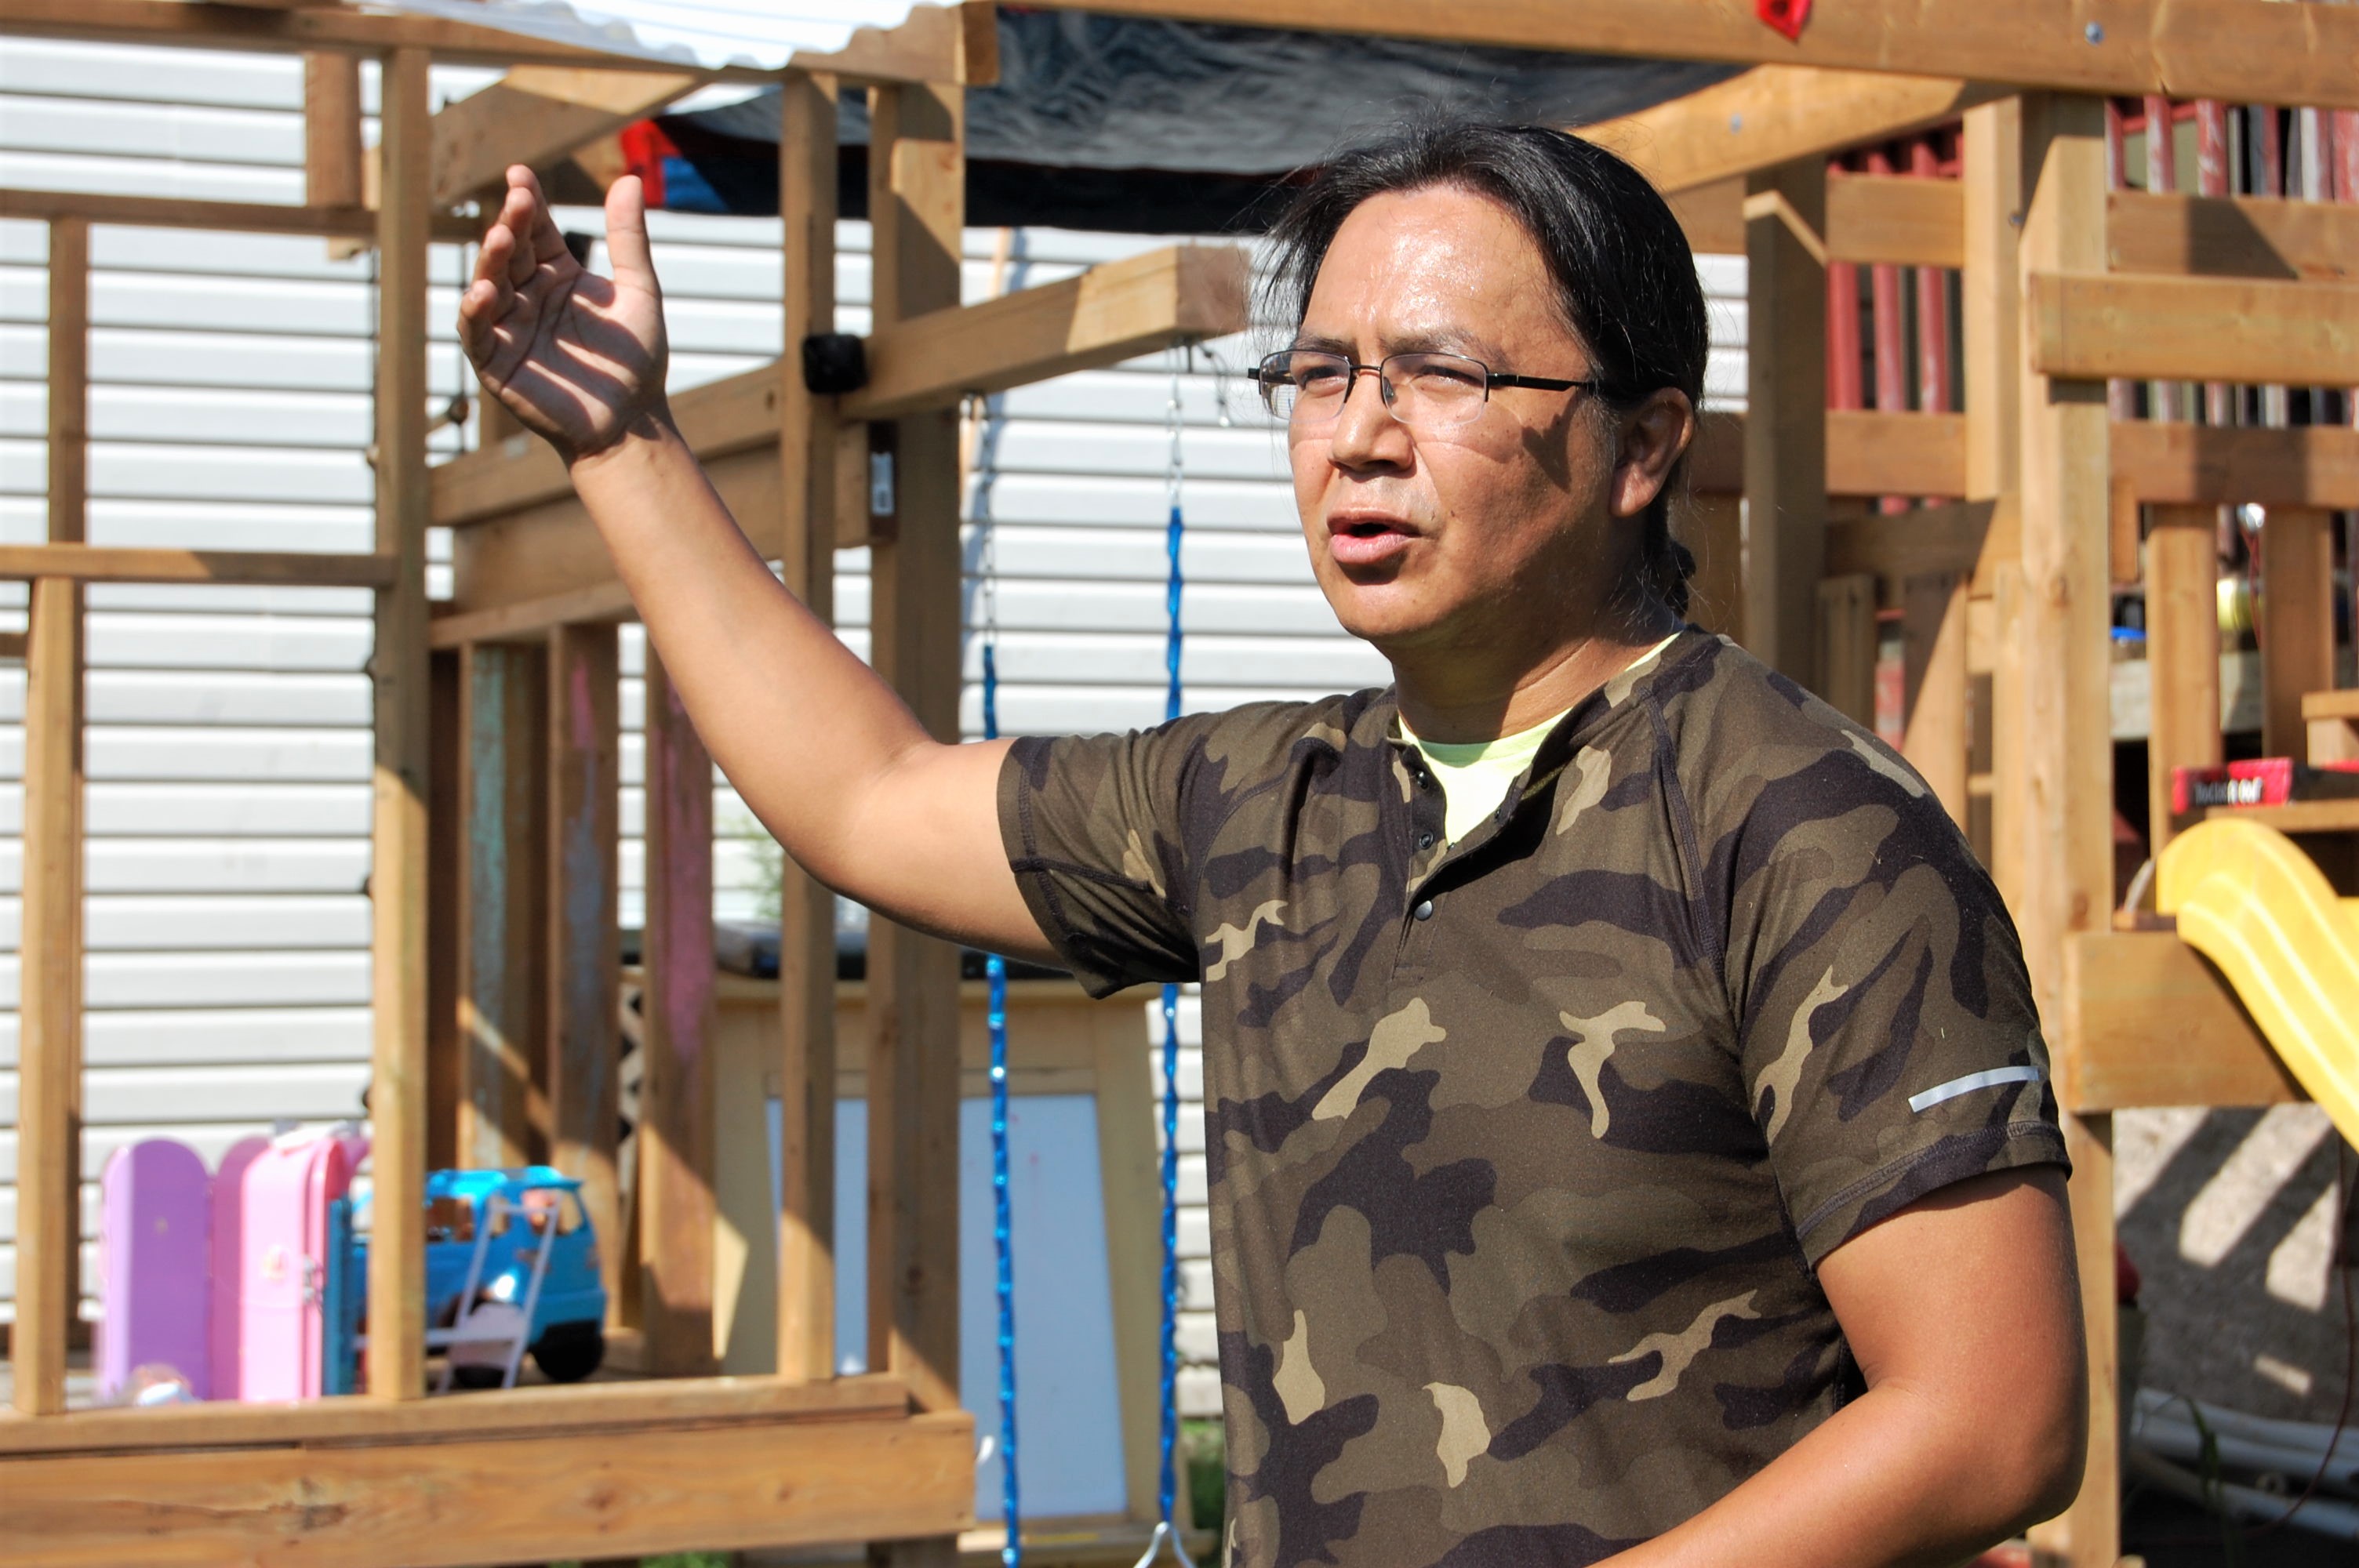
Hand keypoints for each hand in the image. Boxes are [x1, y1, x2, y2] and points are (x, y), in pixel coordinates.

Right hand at [458, 166, 669, 464]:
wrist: (632, 423)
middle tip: (518, 201)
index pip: (535, 231)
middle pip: (510, 252)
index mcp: (558, 276)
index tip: (521, 175)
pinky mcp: (496, 363)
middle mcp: (528, 296)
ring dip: (490, 261)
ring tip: (500, 238)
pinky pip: (477, 333)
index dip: (528, 203)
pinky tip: (484, 292)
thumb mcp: (639, 291)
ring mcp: (508, 328)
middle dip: (511, 225)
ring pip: (489, 285)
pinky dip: (475, 312)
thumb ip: (628, 238)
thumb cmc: (636, 362)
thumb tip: (630, 177)